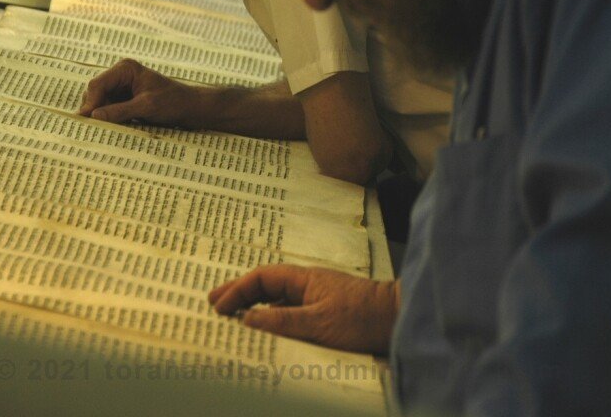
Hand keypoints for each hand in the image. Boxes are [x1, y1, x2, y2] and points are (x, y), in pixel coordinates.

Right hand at [78, 59, 199, 125]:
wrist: (190, 107)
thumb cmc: (173, 102)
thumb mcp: (146, 106)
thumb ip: (120, 111)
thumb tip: (93, 116)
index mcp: (125, 69)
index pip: (98, 84)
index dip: (90, 102)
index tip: (86, 120)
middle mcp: (120, 76)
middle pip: (95, 93)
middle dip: (93, 110)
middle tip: (91, 129)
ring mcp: (120, 88)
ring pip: (99, 103)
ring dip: (99, 116)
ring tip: (100, 131)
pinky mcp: (123, 101)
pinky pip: (108, 110)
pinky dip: (107, 120)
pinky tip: (109, 130)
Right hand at [209, 265, 398, 354]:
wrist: (397, 320)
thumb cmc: (362, 317)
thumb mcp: (318, 321)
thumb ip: (282, 320)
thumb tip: (249, 318)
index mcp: (304, 279)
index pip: (262, 278)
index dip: (238, 290)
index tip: (219, 305)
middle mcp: (308, 286)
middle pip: (266, 286)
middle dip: (239, 293)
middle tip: (213, 303)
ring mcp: (316, 300)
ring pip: (277, 301)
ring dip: (254, 308)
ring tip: (232, 318)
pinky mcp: (324, 315)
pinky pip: (291, 315)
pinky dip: (273, 321)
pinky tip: (265, 332)